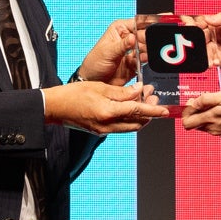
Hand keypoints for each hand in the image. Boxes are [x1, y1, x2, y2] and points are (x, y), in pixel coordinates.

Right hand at [43, 79, 165, 132]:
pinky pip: (121, 127)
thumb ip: (122, 92)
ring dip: (140, 117)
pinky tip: (130, 108)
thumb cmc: (73, 94)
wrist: (55, 108)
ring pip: (130, 127)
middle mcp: (108, 125)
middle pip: (137, 123)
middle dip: (149, 113)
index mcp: (108, 112)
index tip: (165, 110)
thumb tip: (139, 90)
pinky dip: (129, 119)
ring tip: (144, 101)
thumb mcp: (100, 87)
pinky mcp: (100, 131)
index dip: (153, 111)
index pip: (137, 111)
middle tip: (153, 98)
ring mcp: (104, 130)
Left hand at [77, 17, 145, 85]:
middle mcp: (127, 39)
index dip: (144, 26)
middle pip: (143, 35)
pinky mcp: (135, 63)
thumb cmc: (94, 62)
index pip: (136, 23)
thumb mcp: (108, 51)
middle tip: (144, 45)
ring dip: (147, 51)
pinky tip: (141, 61)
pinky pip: (144, 60)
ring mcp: (132, 51)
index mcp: (119, 29)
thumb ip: (122, 45)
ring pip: (146, 48)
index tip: (149, 32)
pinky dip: (145, 61)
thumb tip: (133, 38)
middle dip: (146, 40)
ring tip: (142, 54)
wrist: (93, 80)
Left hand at [179, 87, 220, 135]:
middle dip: (195, 113)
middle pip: (194, 124)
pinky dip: (215, 119)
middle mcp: (213, 129)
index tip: (193, 101)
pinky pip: (215, 127)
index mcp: (210, 119)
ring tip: (216, 104)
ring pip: (204, 125)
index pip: (187, 122)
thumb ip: (206, 100)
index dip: (187, 110)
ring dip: (206, 115)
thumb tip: (192, 103)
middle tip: (203, 101)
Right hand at [191, 11, 220, 72]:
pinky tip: (216, 62)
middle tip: (198, 44)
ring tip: (210, 58)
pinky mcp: (217, 60)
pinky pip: (209, 61)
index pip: (201, 23)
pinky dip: (210, 62)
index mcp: (216, 25)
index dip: (194, 24)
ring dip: (204, 54)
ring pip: (202, 50)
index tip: (191, 26)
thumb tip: (207, 17)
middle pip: (198, 37)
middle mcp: (213, 37)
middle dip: (196, 41)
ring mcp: (215, 49)